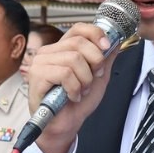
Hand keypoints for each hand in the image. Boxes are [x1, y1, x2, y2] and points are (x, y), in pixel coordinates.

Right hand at [27, 24, 121, 152]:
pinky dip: (74, 88)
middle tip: (94, 78)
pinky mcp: (37, 76)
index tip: (107, 47)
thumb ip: (106, 58)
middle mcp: (49, 52)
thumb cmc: (76, 102)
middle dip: (94, 62)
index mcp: (63, 49)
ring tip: (81, 91)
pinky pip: (65, 74)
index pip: (78, 29)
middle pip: (78, 43)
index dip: (95, 34)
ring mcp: (41, 63)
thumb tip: (116, 40)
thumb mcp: (98, 77)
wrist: (66, 124)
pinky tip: (72, 96)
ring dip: (84, 80)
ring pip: (73, 59)